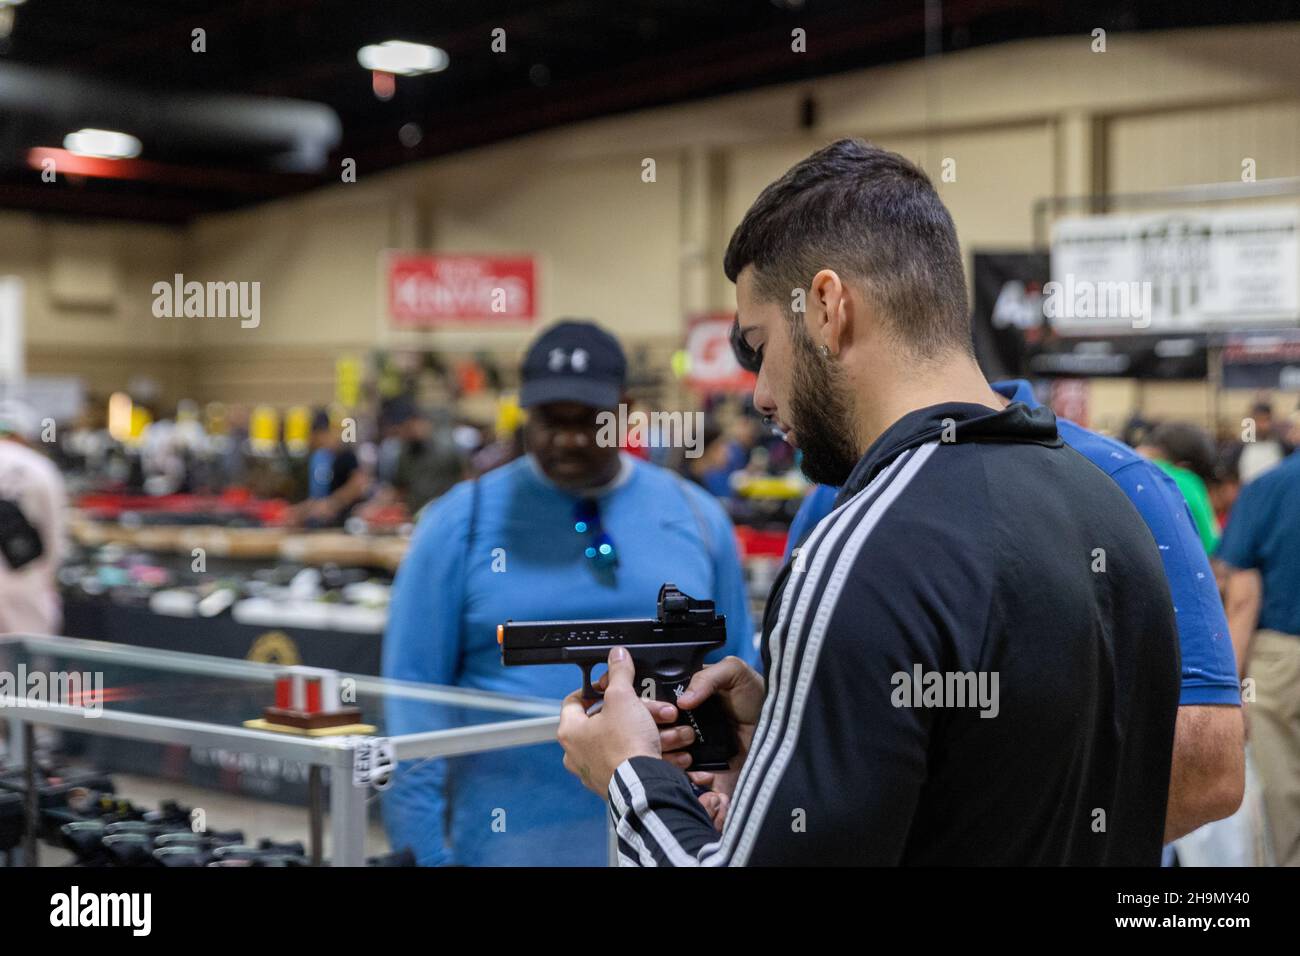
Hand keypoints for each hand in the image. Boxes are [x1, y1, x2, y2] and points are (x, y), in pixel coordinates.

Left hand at [558, 647, 660, 796]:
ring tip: (674, 729)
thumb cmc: (625, 746)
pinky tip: (675, 751)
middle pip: (611, 721)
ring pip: (628, 741)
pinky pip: (636, 762)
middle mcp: (579, 753)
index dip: (594, 689)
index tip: (611, 684)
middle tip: (658, 709)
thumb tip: (617, 655)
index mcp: (571, 731)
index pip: (575, 701)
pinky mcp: (617, 783)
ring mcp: (597, 770)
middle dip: (642, 712)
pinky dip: (656, 754)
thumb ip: (619, 674)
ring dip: (655, 732)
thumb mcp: (623, 698)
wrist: (643, 788)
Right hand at [657, 656, 764, 800]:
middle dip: (664, 740)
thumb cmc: (758, 696)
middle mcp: (684, 727)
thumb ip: (708, 676)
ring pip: (666, 761)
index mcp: (685, 702)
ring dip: (672, 761)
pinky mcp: (706, 774)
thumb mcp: (735, 673)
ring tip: (691, 757)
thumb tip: (683, 701)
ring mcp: (693, 752)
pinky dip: (689, 781)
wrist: (783, 730)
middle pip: (657, 737)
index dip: (655, 713)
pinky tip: (704, 775)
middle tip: (686, 737)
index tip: (670, 715)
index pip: (657, 710)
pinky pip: (686, 782)